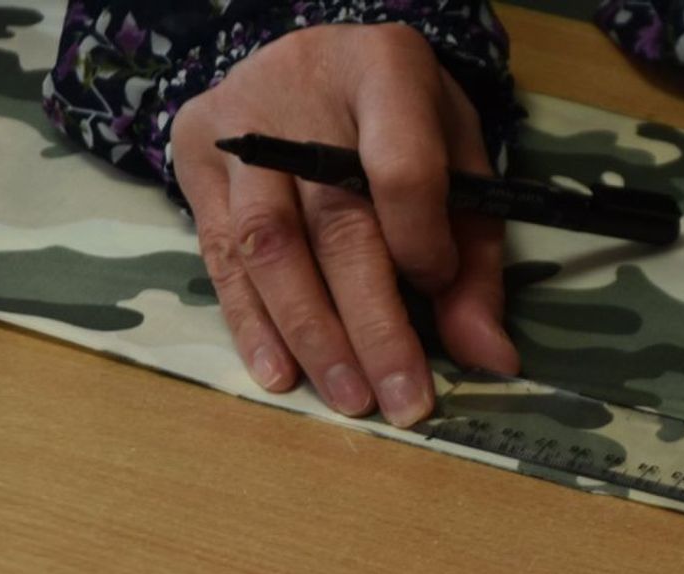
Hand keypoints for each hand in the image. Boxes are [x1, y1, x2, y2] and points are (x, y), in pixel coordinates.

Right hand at [170, 22, 517, 426]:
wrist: (318, 62)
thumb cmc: (404, 122)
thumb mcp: (459, 166)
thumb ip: (475, 259)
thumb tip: (489, 359)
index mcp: (385, 72)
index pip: (401, 169)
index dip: (422, 242)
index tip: (439, 288)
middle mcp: (301, 90)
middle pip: (335, 224)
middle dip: (371, 325)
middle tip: (399, 400)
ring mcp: (237, 125)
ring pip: (268, 247)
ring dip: (311, 336)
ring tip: (348, 398)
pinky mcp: (194, 158)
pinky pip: (218, 256)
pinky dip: (252, 324)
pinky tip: (280, 373)